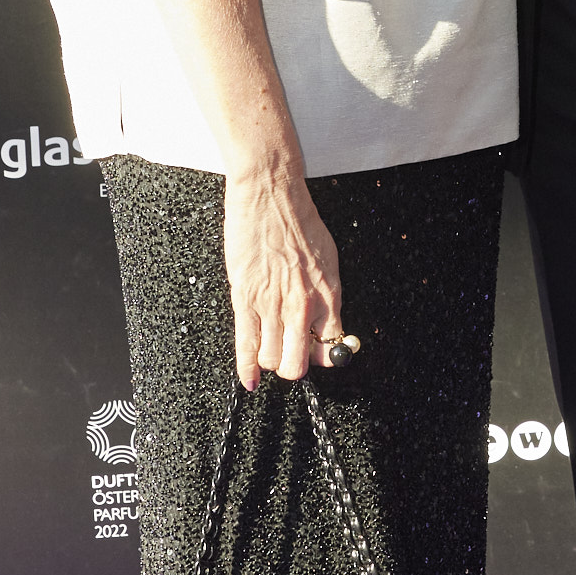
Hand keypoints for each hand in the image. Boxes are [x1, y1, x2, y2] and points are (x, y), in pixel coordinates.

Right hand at [221, 161, 342, 386]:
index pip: (330, 346)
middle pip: (299, 363)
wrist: (271, 194)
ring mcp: (272, 305)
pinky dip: (247, 368)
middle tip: (288, 357)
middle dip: (293, 366)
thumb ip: (328, 295)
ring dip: (271, 362)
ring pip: (273, 359)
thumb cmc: (299, 220)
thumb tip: (327, 325)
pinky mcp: (245, 299)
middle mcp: (303, 305)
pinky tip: (249, 380)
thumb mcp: (328, 260)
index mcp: (328, 294)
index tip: (315, 353)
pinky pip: (246, 345)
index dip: (322, 356)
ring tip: (268, 350)